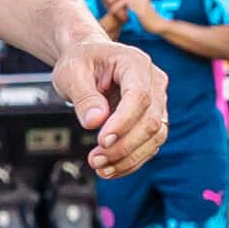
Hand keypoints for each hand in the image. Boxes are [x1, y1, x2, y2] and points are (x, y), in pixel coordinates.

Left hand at [59, 38, 167, 174]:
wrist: (88, 59)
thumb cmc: (81, 61)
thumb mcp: (71, 72)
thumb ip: (83, 96)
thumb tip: (95, 121)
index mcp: (135, 62)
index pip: (139, 96)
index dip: (123, 122)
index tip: (102, 140)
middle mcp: (153, 81)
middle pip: (151, 120)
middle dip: (124, 146)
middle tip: (95, 159)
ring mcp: (157, 101)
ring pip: (155, 137)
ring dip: (128, 158)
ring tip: (100, 167)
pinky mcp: (153, 118)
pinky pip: (150, 144)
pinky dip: (131, 160)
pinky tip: (110, 169)